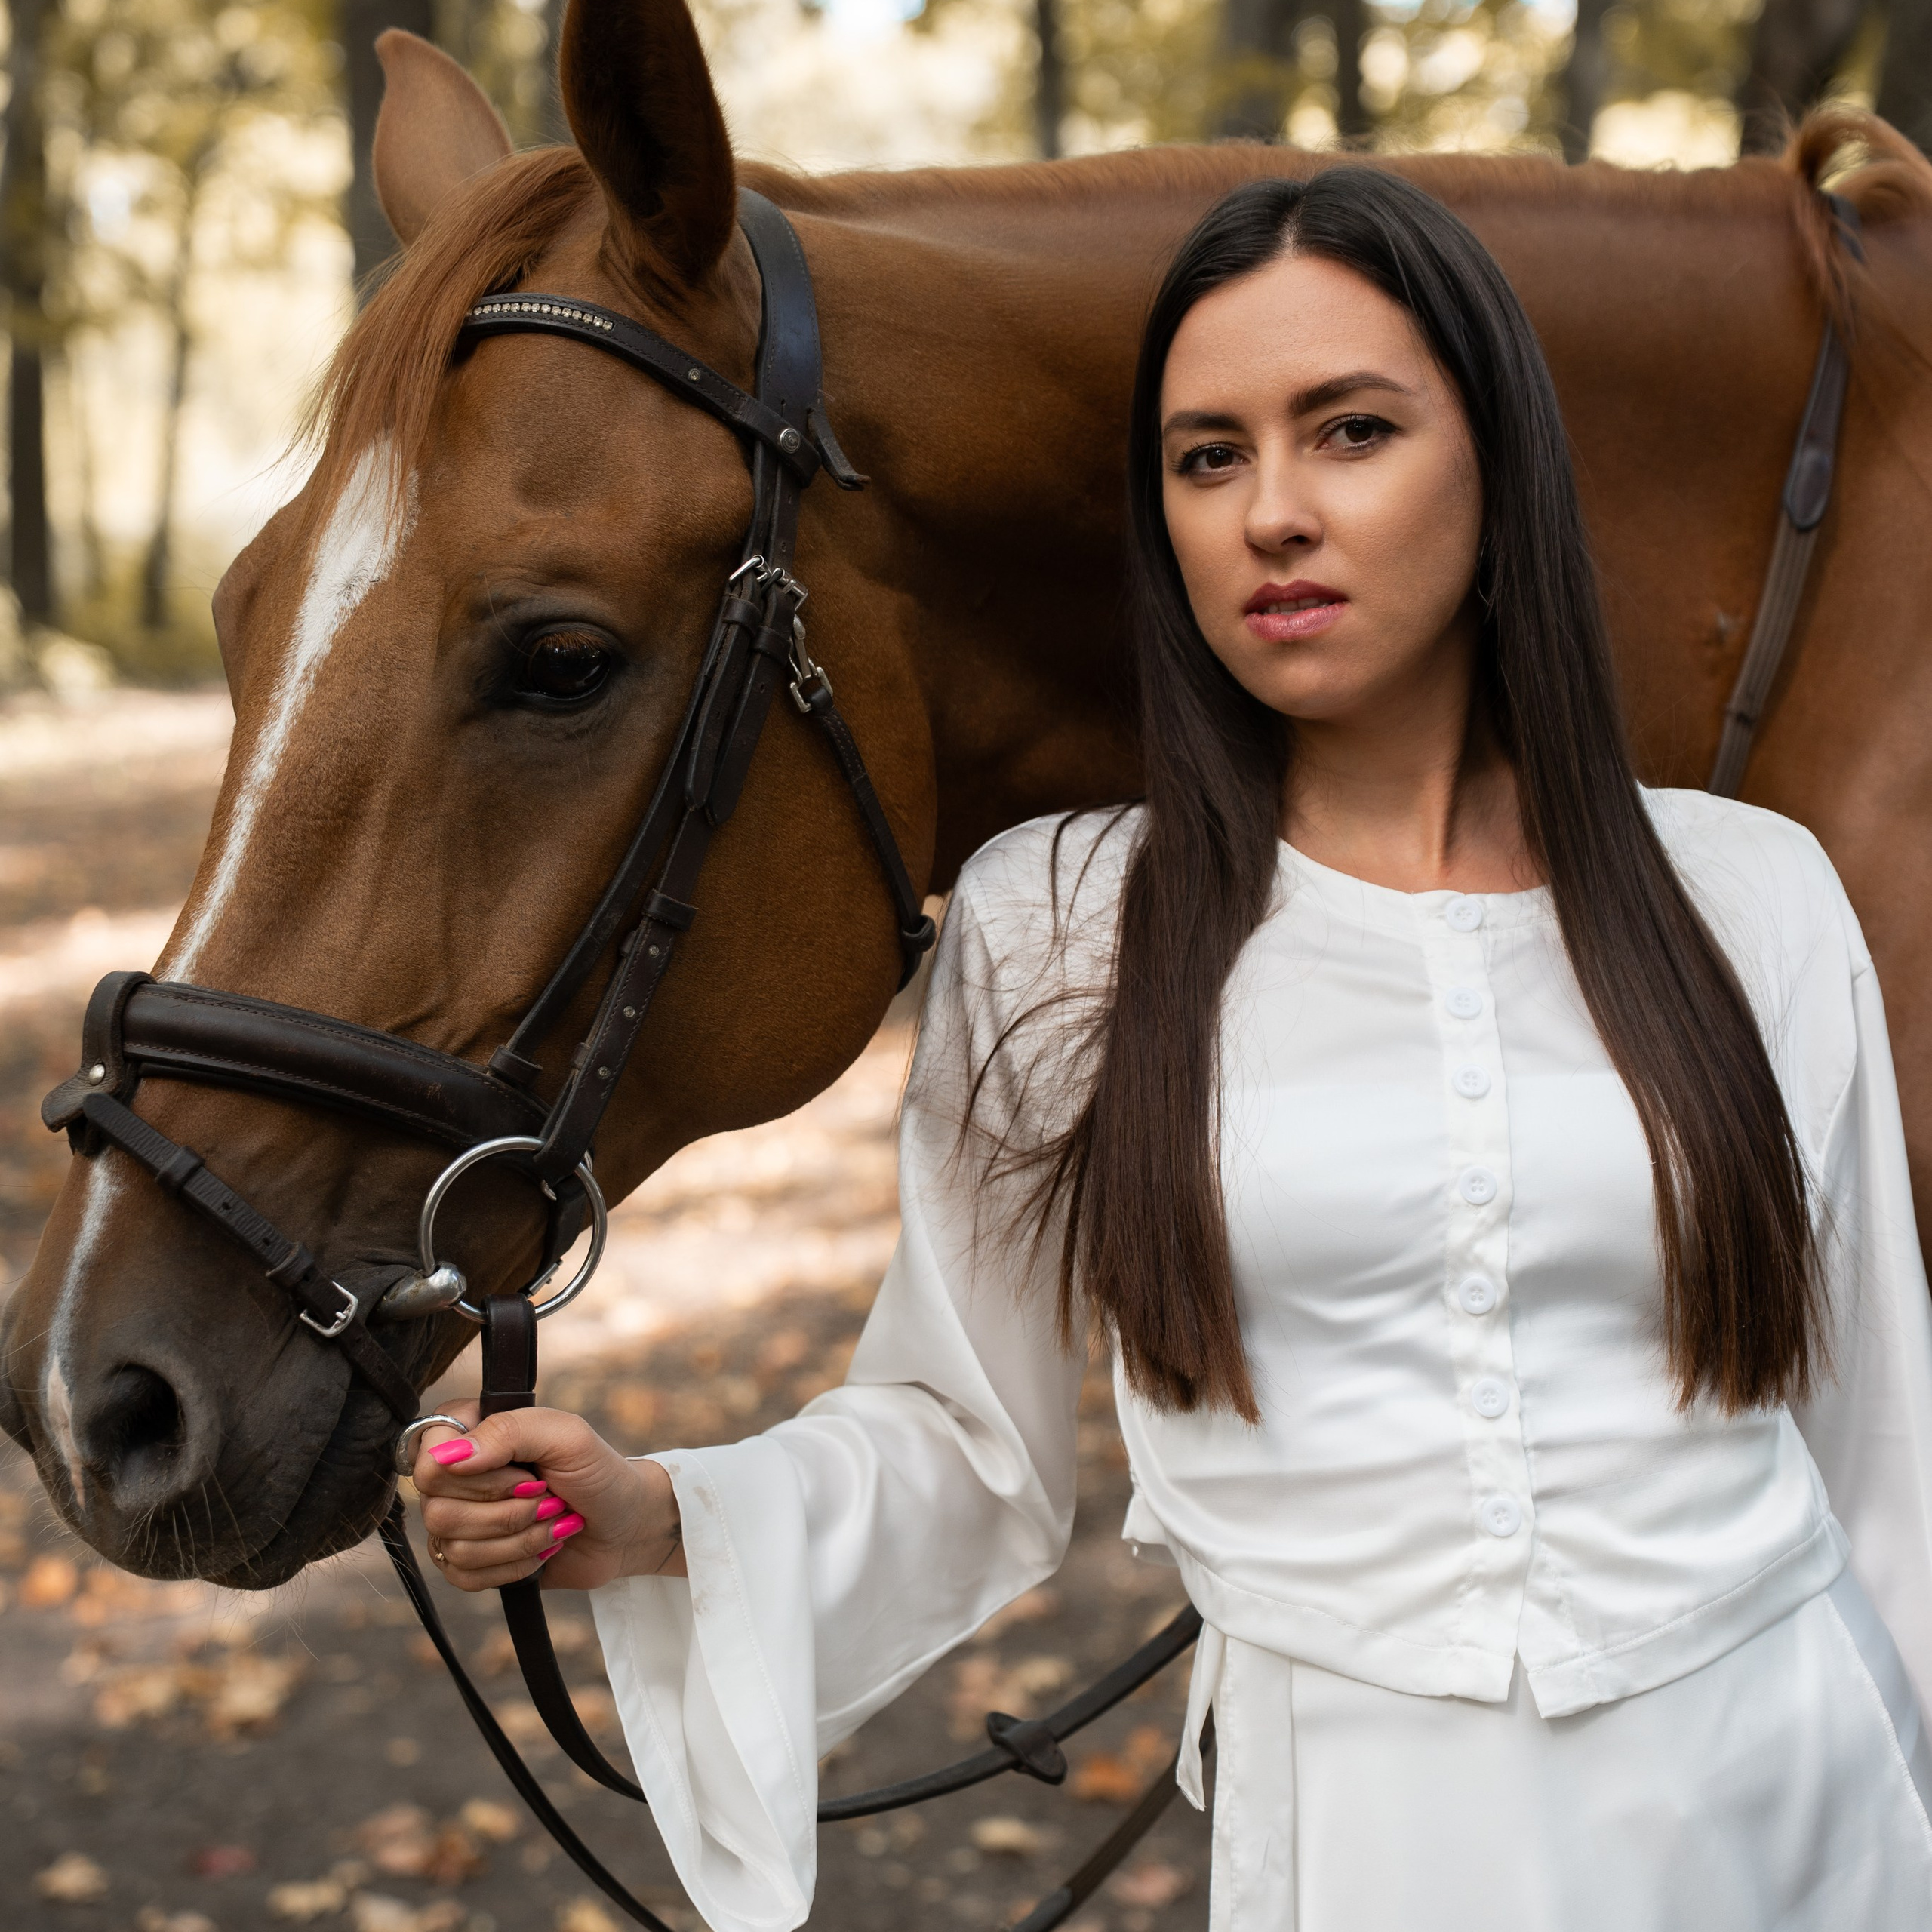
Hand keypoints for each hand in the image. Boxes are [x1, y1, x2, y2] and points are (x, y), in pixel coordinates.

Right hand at [411, 1402, 683, 1590]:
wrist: (625, 1526)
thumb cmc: (598, 1471)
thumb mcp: (566, 1435)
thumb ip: (509, 1431)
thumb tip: (447, 1456)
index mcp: (470, 1432)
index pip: (427, 1458)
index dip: (475, 1477)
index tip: (525, 1474)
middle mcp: (455, 1476)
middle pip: (437, 1510)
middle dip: (508, 1512)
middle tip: (549, 1499)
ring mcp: (460, 1521)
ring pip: (452, 1547)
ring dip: (518, 1540)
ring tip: (553, 1522)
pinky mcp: (471, 1562)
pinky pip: (463, 1577)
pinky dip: (512, 1567)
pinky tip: (540, 1550)